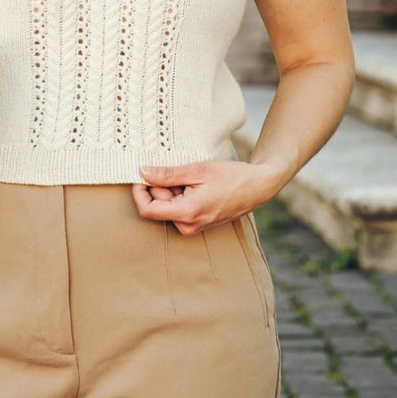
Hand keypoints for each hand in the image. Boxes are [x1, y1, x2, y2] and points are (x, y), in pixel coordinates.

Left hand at [132, 160, 284, 236]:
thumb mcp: (197, 170)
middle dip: (161, 188)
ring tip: (192, 180)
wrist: (257, 187)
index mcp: (187, 213)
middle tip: (180, 174)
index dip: (139, 193)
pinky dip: (180, 196)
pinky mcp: (198, 224)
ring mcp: (194, 226)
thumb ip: (167, 174)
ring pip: (168, 207)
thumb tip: (142, 173)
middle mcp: (189, 226)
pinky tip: (196, 187)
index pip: (148, 210)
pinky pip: (179, 210)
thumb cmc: (231, 177)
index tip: (141, 176)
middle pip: (158, 206)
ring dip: (172, 191)